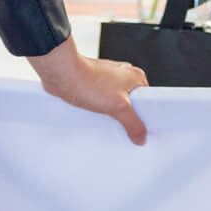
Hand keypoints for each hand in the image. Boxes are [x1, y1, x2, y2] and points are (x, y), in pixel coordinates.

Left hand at [28, 37, 147, 144]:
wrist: (62, 74)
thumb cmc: (89, 82)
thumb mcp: (119, 107)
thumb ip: (133, 124)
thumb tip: (141, 137)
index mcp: (135, 76)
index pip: (149, 101)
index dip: (146, 117)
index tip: (143, 131)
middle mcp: (123, 75)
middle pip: (132, 103)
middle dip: (128, 117)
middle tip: (125, 131)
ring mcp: (108, 79)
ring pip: (116, 103)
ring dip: (112, 114)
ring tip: (109, 124)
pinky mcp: (94, 84)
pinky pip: (103, 101)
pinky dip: (101, 110)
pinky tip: (97, 118)